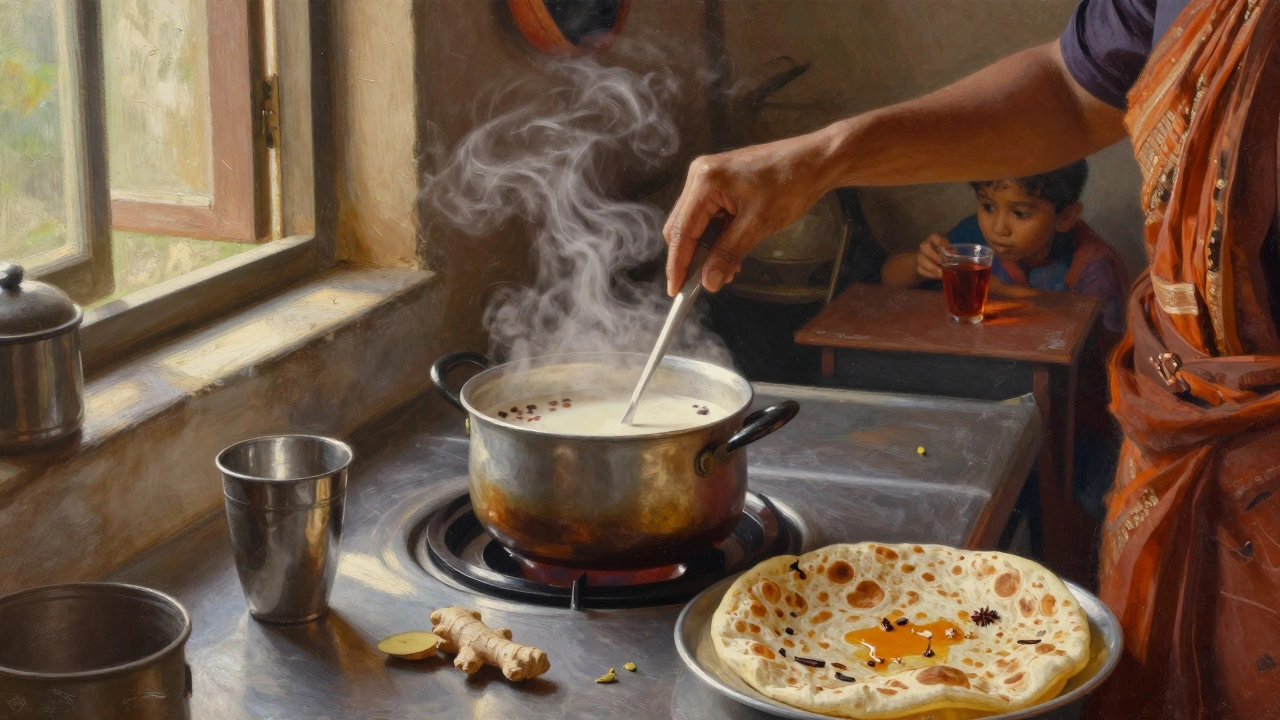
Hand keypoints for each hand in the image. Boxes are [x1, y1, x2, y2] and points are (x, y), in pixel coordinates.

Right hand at [662, 133, 835, 295]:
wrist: (816, 160)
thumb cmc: (791, 185)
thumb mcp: (758, 225)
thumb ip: (728, 253)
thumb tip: (708, 282)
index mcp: (705, 182)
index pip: (682, 231)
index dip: (677, 264)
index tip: (676, 291)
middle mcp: (700, 176)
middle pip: (682, 226)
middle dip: (692, 258)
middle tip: (704, 285)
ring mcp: (710, 177)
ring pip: (696, 223)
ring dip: (707, 249)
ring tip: (727, 271)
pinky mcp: (721, 182)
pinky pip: (710, 215)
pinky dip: (717, 236)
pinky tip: (732, 251)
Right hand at [916, 234, 950, 279]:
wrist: (932, 261)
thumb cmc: (944, 254)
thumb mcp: (949, 250)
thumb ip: (952, 252)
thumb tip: (955, 256)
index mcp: (933, 239)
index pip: (935, 238)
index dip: (941, 244)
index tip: (950, 252)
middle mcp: (925, 246)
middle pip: (924, 247)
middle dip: (934, 255)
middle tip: (943, 263)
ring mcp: (920, 256)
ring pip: (921, 260)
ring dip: (932, 267)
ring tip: (941, 273)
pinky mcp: (918, 266)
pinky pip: (921, 269)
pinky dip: (929, 274)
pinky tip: (937, 276)